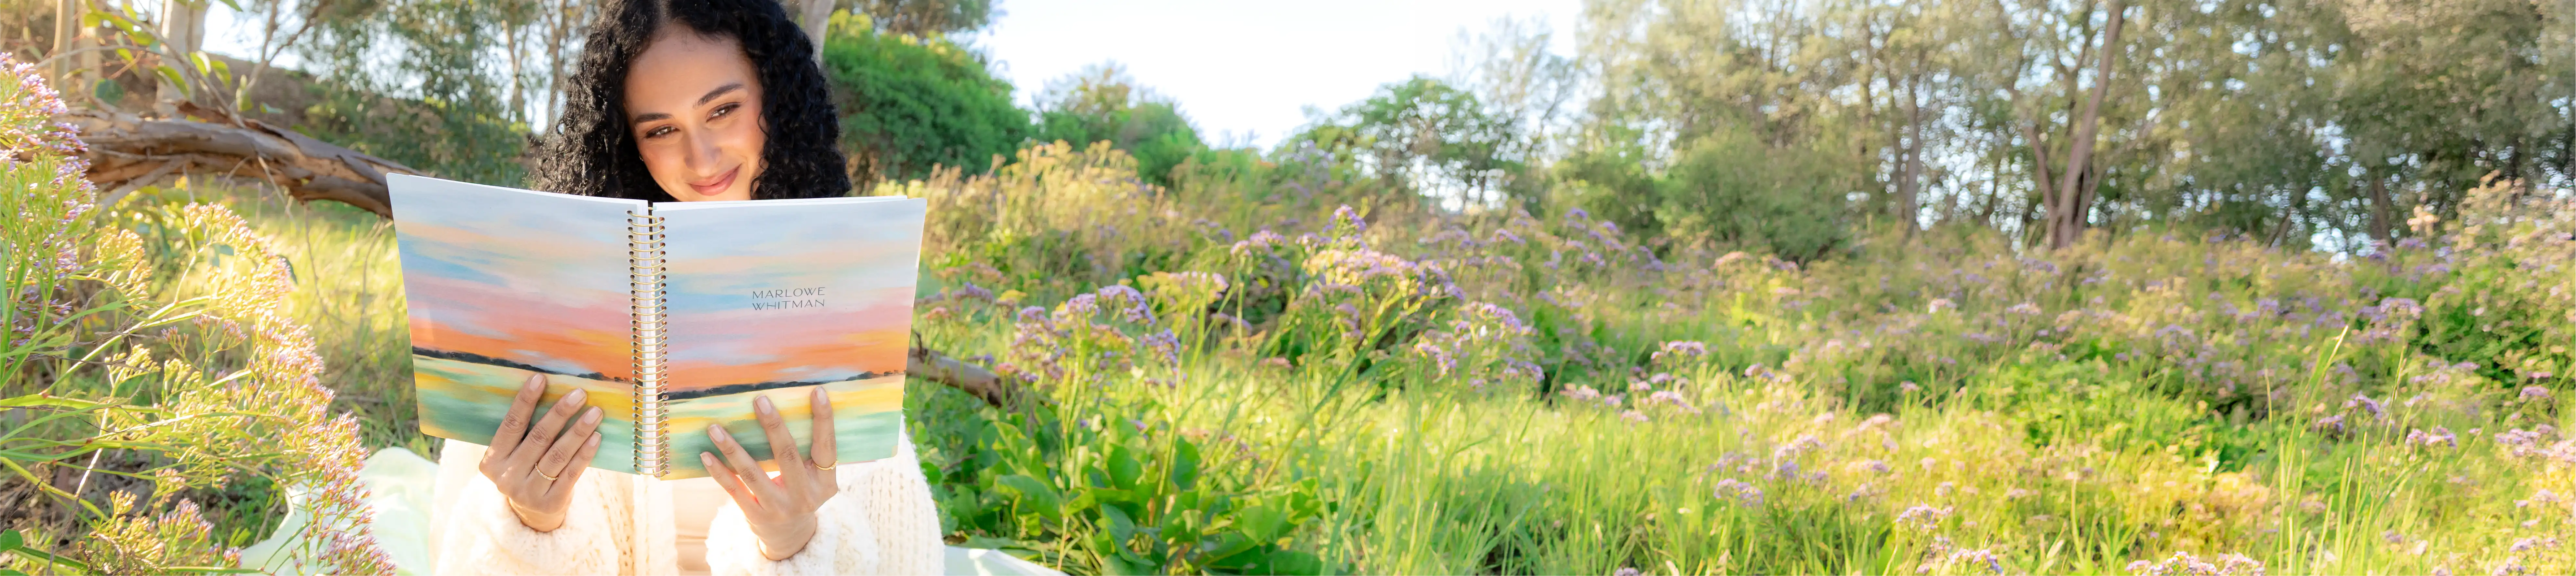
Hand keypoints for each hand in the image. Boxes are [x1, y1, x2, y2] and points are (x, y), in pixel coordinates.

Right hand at [481, 373, 605, 531]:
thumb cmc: (526, 470)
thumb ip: (524, 431)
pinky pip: (571, 473)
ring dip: (578, 431)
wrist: (531, 512)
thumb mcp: (514, 454)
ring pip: (557, 455)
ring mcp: (528, 492)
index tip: (540, 378)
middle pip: (537, 438)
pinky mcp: (551, 503)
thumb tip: (548, 388)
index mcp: (492, 460)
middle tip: (579, 393)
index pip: (510, 425)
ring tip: (595, 412)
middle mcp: (507, 477)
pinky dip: (585, 453)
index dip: (525, 401)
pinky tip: (597, 437)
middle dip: (560, 413)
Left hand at [702, 386, 840, 560]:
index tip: (817, 392)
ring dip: (732, 448)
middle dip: (773, 426)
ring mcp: (778, 508)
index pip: (827, 447)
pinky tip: (706, 454)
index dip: (824, 420)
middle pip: (787, 456)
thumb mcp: (817, 480)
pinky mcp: (755, 515)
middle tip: (759, 400)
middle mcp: (804, 497)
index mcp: (825, 483)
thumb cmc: (803, 493)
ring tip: (715, 427)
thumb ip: (811, 454)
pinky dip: (719, 471)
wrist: (790, 537)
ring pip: (752, 473)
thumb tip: (793, 406)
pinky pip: (734, 490)